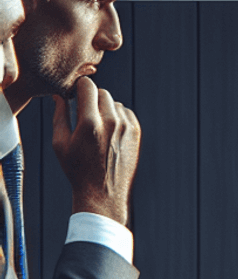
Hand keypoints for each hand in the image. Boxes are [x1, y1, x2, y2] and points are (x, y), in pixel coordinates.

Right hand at [51, 78, 140, 224]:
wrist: (104, 192)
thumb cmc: (78, 170)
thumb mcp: (60, 144)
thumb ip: (59, 116)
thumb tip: (59, 96)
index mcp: (90, 122)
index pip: (88, 86)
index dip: (78, 87)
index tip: (73, 95)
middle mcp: (112, 121)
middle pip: (102, 92)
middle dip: (91, 98)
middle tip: (83, 112)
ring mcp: (127, 126)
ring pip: (114, 103)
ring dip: (104, 108)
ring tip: (96, 127)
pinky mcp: (136, 132)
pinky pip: (125, 113)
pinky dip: (117, 117)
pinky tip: (108, 132)